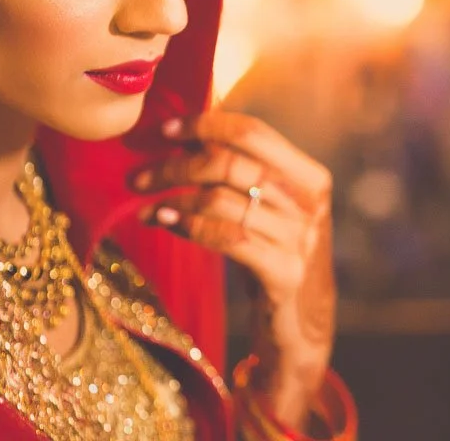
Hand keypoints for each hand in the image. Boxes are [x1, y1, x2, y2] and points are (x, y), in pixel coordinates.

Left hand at [132, 111, 336, 429]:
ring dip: (174, 197)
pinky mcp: (282, 271)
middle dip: (177, 165)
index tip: (165, 130)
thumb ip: (245, 174)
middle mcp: (308, 202)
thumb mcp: (272, 210)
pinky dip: (188, 225)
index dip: (206, 124)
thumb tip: (189, 134)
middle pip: (230, 163)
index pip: (253, 132)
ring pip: (222, 199)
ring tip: (144, 202)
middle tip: (139, 176)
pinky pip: (224, 237)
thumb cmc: (277, 255)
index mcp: (309, 176)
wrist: (303, 325)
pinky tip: (163, 222)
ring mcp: (298, 238)